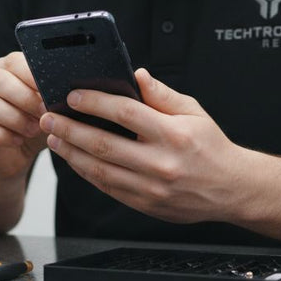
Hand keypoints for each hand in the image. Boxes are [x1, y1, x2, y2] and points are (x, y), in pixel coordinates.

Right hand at [0, 52, 48, 179]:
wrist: (13, 155)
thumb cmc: (32, 124)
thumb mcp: (47, 109)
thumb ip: (53, 97)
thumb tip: (69, 92)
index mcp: (5, 70)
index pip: (13, 62)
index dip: (32, 75)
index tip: (51, 91)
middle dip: (25, 97)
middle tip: (44, 113)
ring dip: (14, 117)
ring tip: (34, 129)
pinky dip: (1, 135)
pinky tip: (17, 140)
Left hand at [40, 68, 250, 223]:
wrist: (232, 189)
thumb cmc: (212, 148)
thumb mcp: (194, 112)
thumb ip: (162, 94)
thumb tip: (137, 75)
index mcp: (173, 135)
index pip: (125, 114)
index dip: (94, 103)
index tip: (72, 96)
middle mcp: (160, 163)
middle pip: (103, 144)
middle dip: (70, 129)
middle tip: (49, 118)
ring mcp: (151, 188)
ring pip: (99, 170)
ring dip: (71, 153)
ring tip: (54, 138)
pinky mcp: (145, 204)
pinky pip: (107, 188)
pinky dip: (86, 173)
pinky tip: (75, 159)